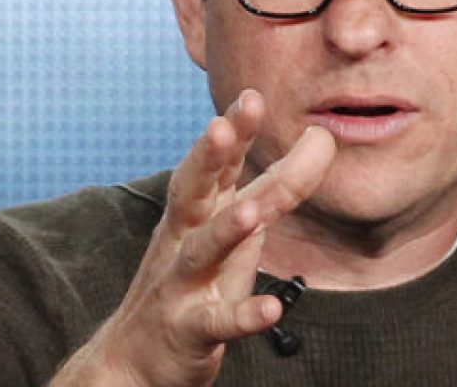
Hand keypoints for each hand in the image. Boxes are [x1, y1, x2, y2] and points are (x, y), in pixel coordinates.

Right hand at [51, 89, 335, 386]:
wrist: (135, 360)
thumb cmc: (193, 282)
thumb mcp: (233, 229)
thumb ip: (275, 186)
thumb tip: (321, 139)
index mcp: (195, 211)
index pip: (216, 165)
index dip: (232, 133)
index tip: (251, 96)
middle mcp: (182, 239)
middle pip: (193, 191)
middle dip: (209, 158)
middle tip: (224, 125)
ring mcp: (180, 284)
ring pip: (201, 252)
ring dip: (224, 231)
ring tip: (250, 213)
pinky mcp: (188, 330)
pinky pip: (217, 322)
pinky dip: (244, 315)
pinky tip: (271, 309)